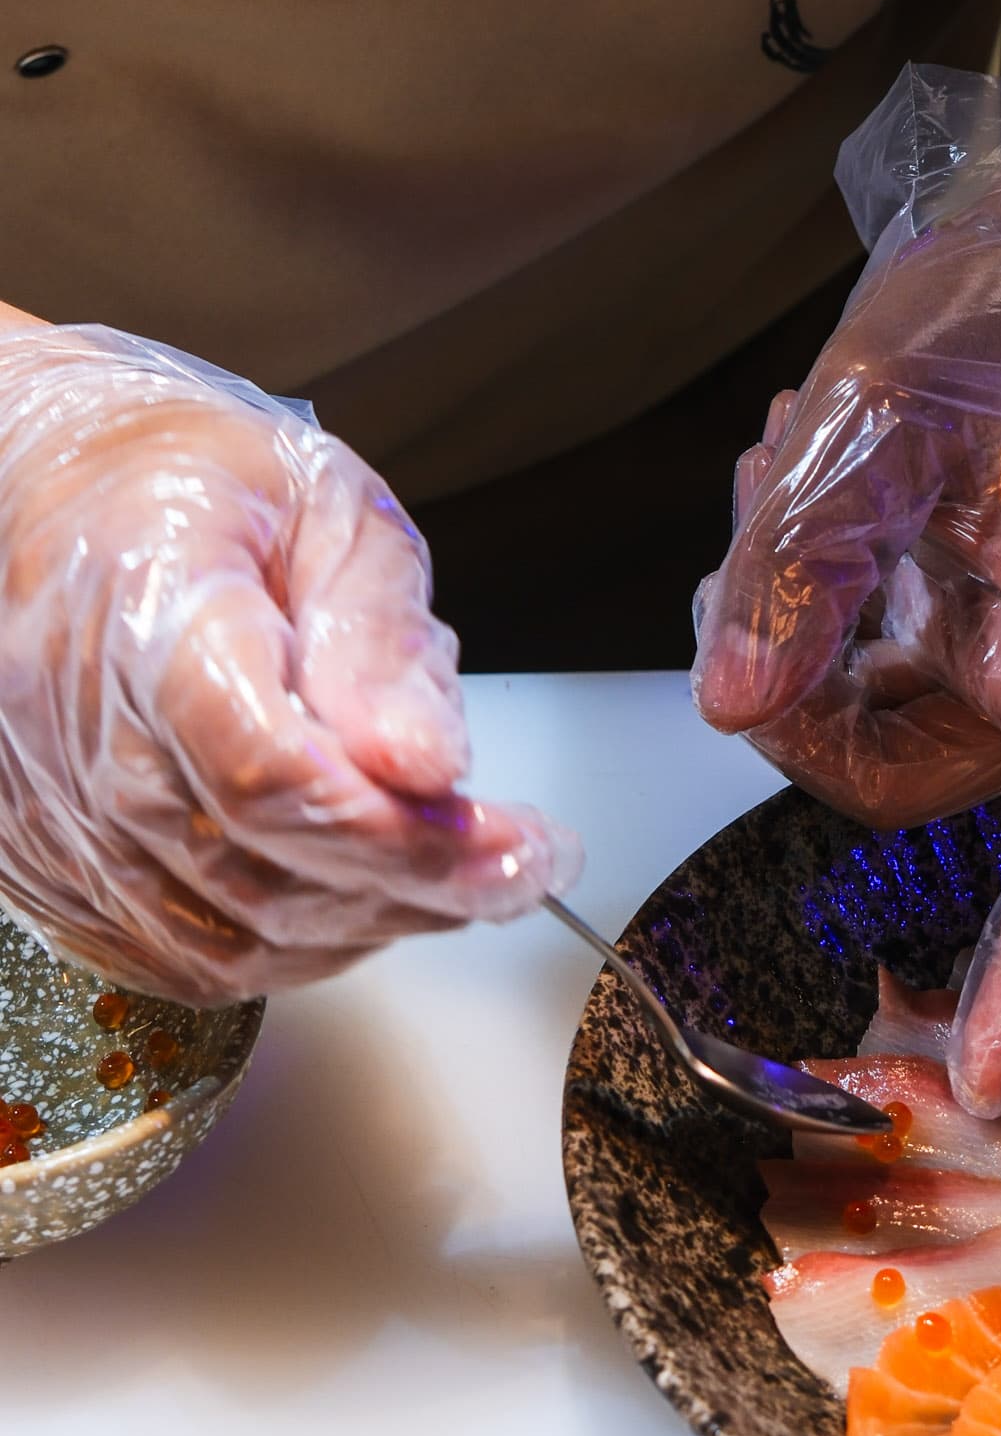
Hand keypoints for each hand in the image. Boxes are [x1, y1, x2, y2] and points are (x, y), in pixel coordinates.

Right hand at [0, 325, 578, 1002]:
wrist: (45, 486)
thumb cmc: (189, 481)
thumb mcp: (331, 506)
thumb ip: (382, 638)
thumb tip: (430, 764)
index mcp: (150, 609)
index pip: (269, 775)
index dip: (406, 835)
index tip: (516, 843)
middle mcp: (75, 725)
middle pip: (256, 872)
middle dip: (416, 886)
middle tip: (517, 860)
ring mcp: (46, 806)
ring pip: (222, 940)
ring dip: (361, 927)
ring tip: (445, 867)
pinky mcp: (40, 862)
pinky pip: (172, 955)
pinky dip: (283, 949)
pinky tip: (350, 895)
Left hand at [693, 68, 1000, 1117]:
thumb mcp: (878, 429)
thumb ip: (801, 575)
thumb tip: (732, 707)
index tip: (996, 1074)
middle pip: (890, 777)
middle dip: (793, 684)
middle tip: (767, 534)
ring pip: (850, 714)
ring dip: (787, 617)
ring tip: (794, 475)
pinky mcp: (967, 617)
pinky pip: (853, 658)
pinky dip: (800, 590)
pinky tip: (802, 478)